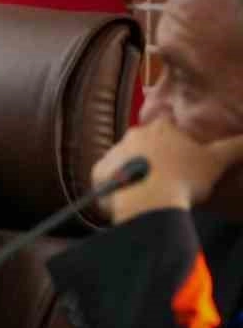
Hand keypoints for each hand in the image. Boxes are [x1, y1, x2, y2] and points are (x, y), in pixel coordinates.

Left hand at [94, 118, 242, 222]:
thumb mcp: (217, 161)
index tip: (181, 153)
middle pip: (144, 142)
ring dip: (134, 171)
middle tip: (168, 176)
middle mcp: (133, 135)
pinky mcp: (99, 173)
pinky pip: (107, 179)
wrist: (149, 201)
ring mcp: (113, 152)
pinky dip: (116, 188)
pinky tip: (130, 199)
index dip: (175, 137)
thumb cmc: (185, 178)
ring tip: (150, 191)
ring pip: (125, 160)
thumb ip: (236, 147)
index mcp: (161, 128)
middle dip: (153, 155)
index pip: (168, 125)